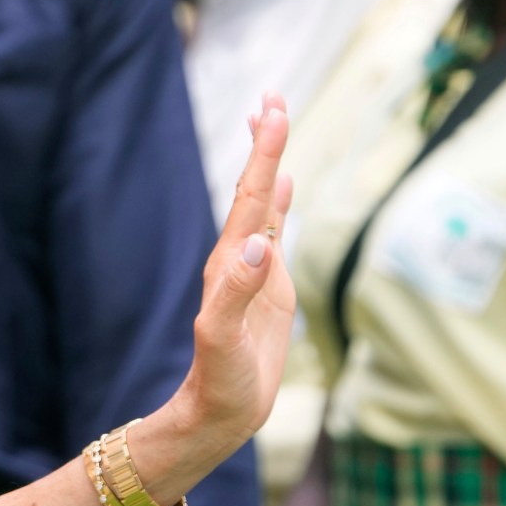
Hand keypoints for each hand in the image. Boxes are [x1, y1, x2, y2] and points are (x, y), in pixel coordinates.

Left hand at [142, 94, 296, 498]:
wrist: (218, 410)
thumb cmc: (220, 380)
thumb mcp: (225, 338)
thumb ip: (238, 292)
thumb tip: (258, 246)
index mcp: (230, 261)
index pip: (250, 197)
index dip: (264, 155)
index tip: (274, 111)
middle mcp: (239, 256)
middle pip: (253, 187)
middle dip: (264, 143)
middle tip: (273, 95)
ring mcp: (253, 268)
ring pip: (262, 203)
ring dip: (270, 163)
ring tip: (273, 120)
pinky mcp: (268, 285)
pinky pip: (275, 231)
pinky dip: (282, 203)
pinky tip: (288, 183)